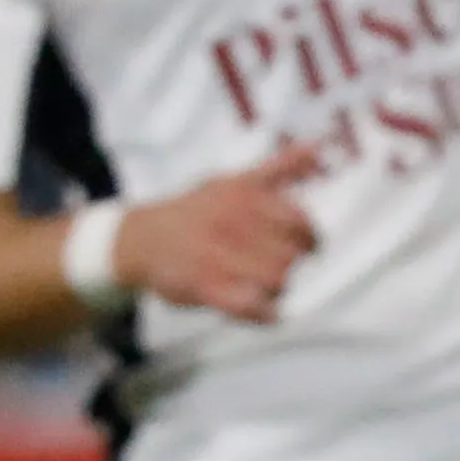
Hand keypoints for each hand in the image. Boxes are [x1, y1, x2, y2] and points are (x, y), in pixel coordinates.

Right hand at [119, 141, 318, 321]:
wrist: (142, 238)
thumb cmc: (198, 209)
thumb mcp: (236, 180)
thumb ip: (280, 167)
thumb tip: (317, 147)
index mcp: (244, 197)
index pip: (301, 223)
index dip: (310, 239)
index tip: (305, 246)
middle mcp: (231, 223)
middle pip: (291, 257)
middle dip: (290, 265)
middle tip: (276, 267)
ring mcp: (215, 255)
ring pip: (276, 282)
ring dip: (277, 290)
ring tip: (263, 284)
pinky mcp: (202, 286)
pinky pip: (249, 306)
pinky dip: (264, 313)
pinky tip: (265, 311)